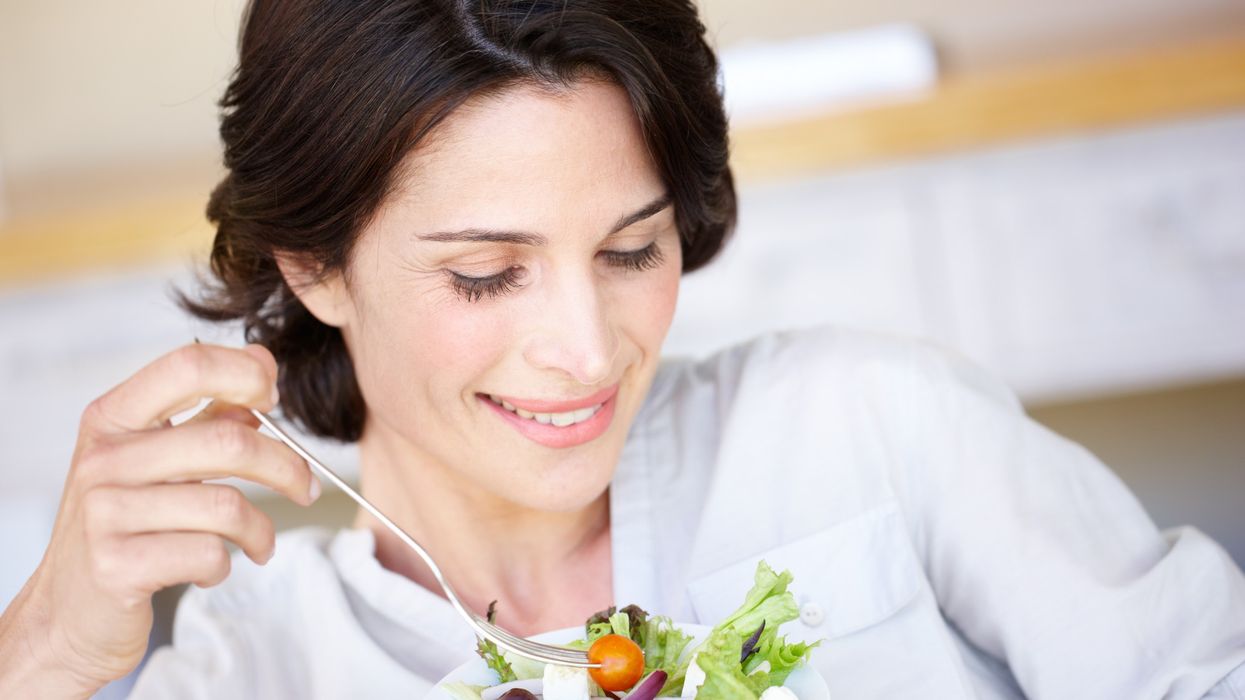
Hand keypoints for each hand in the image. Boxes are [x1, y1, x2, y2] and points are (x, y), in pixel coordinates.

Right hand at [0, 343, 319, 696]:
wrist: (71, 613)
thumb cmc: (125, 527)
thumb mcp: (153, 461)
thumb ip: (207, 415)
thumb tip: (262, 369)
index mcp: (112, 418)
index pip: (189, 365)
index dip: (246, 374)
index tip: (274, 401)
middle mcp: (103, 459)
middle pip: (229, 441)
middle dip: (287, 467)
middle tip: (307, 488)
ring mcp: (105, 513)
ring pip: (227, 506)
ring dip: (261, 530)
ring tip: (259, 542)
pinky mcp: (117, 566)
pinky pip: (209, 554)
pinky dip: (226, 565)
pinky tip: (209, 567)